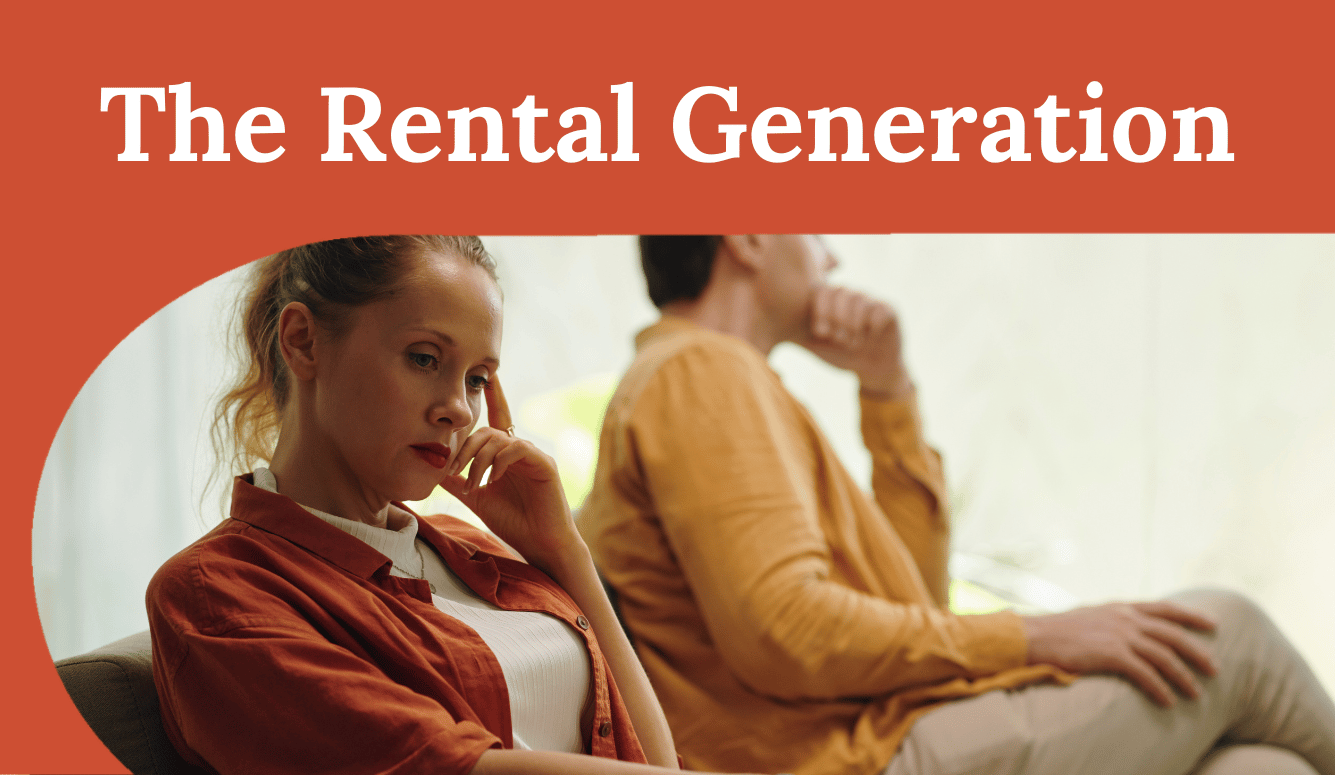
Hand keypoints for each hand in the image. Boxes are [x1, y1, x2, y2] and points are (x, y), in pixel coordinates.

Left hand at [438, 376, 581, 573]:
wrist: (540, 545)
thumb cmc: (513, 522)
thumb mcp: (477, 498)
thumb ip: (458, 480)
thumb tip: (433, 466)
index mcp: (506, 455)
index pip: (497, 419)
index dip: (493, 396)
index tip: (486, 375)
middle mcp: (521, 450)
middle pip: (487, 431)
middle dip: (465, 448)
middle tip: (452, 470)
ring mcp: (534, 455)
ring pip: (499, 439)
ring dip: (477, 461)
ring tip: (471, 485)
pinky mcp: (545, 464)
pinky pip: (517, 447)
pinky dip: (499, 461)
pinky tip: (492, 479)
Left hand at [797, 285, 911, 399]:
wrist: (869, 370)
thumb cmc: (839, 355)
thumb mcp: (814, 345)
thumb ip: (795, 333)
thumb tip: (774, 329)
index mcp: (830, 301)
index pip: (821, 289)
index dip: (820, 310)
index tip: (821, 332)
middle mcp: (850, 296)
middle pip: (839, 292)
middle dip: (836, 318)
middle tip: (838, 339)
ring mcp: (870, 301)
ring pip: (859, 299)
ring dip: (853, 325)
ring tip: (853, 343)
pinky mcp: (888, 310)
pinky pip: (878, 309)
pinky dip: (871, 326)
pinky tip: (871, 337)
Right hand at [1023, 601, 1218, 706]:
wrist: (1036, 636)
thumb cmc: (1059, 630)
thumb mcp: (1092, 615)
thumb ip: (1114, 620)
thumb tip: (1129, 629)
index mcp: (1122, 607)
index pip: (1166, 608)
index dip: (1192, 615)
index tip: (1213, 623)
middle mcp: (1126, 618)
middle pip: (1173, 634)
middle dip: (1198, 652)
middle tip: (1215, 669)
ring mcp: (1120, 635)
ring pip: (1165, 656)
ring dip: (1184, 676)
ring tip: (1195, 693)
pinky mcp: (1112, 654)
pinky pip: (1146, 674)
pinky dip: (1160, 688)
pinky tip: (1168, 701)